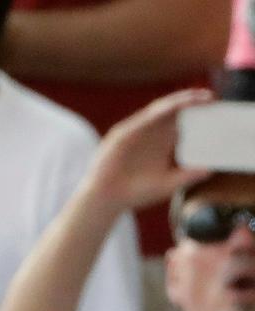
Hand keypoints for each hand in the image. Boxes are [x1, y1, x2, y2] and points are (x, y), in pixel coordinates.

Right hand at [84, 87, 212, 213]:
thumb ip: (187, 176)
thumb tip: (210, 170)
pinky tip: (172, 107)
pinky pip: (142, 119)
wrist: (106, 200)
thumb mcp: (167, 185)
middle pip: (174, 112)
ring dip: (177, 102)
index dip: (199, 115)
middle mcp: (151, 134)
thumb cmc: (134, 194)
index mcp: (162, 144)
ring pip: (160, 110)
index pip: (183, 123)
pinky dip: (157, 112)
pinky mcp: (123, 133)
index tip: (216, 111)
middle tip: (211, 98)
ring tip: (195, 98)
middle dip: (191, 103)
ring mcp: (137, 131)